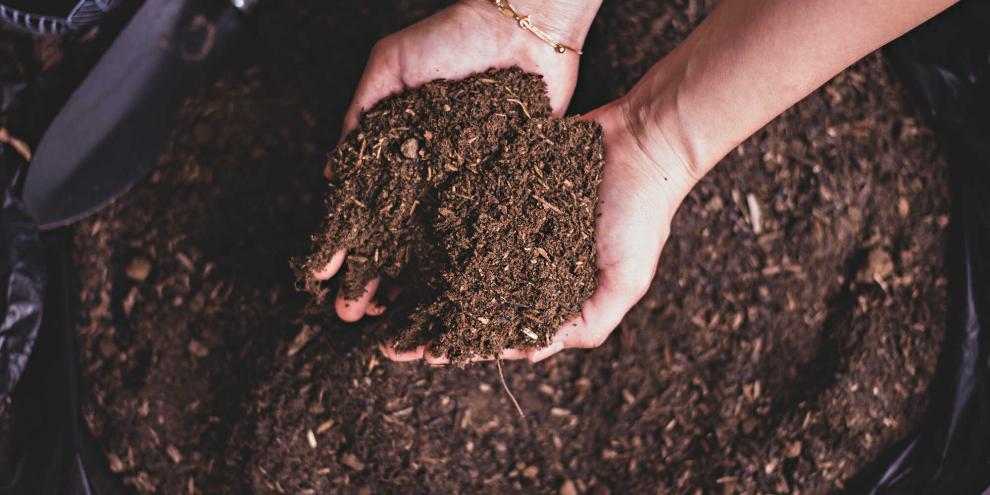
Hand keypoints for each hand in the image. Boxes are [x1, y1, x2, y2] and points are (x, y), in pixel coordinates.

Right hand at [314, 0, 599, 320]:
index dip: (343, 244)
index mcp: (396, 148)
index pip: (362, 208)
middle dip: (372, 277)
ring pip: (433, 245)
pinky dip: (462, 263)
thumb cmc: (452, 37)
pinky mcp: (503, 185)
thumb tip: (333, 175)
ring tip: (394, 318)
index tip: (322, 278)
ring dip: (411, 283)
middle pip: (394, 237)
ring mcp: (464, 183)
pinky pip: (479, 230)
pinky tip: (448, 292)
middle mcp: (428, 173)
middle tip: (353, 315)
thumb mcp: (391, 65)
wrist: (524, 29)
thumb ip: (361, 113)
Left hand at [381, 97, 700, 362]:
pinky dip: (435, 229)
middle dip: (431, 321)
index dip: (462, 344)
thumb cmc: (641, 213)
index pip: (500, 328)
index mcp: (554, 291)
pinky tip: (402, 242)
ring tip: (383, 299)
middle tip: (388, 338)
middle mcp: (528, 262)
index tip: (423, 354)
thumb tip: (529, 356)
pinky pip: (463, 213)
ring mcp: (512, 224)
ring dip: (423, 280)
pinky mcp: (503, 188)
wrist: (643, 138)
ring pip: (457, 259)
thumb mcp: (626, 280)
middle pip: (469, 299)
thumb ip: (588, 323)